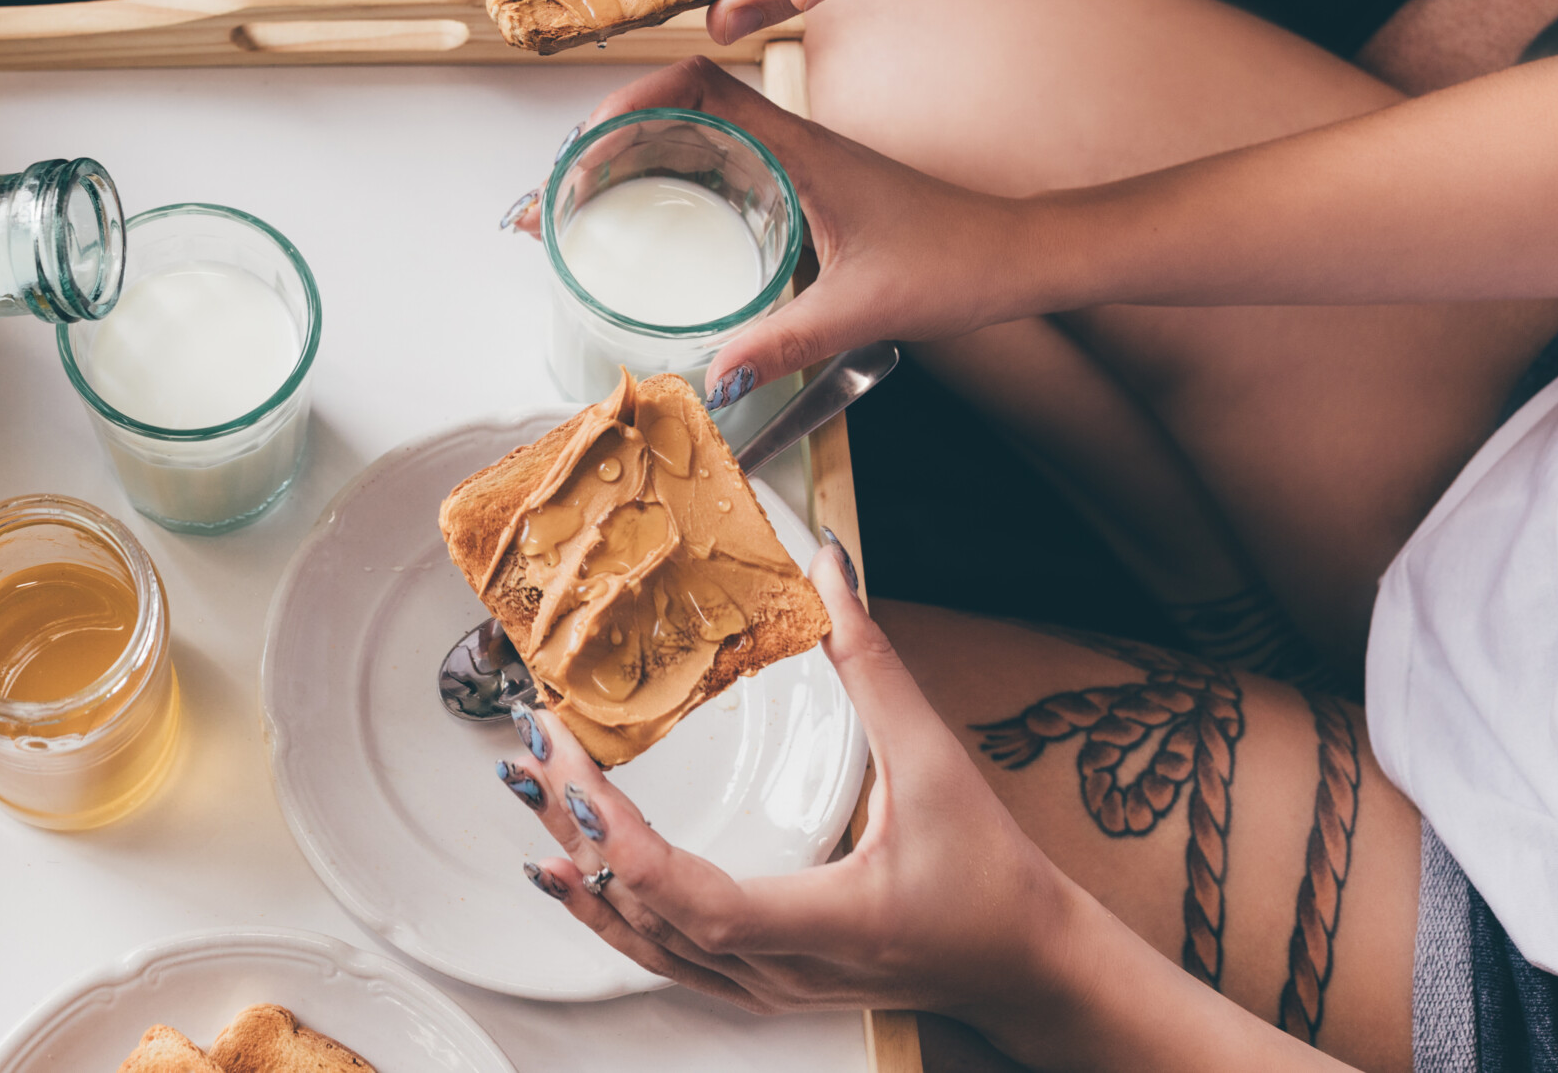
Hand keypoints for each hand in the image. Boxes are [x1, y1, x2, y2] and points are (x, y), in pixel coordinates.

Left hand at [501, 546, 1080, 1041]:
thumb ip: (875, 665)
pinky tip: (571, 869)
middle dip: (578, 829)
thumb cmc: (991, 879)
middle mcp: (781, 968)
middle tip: (531, 751)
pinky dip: (609, 909)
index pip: (707, 906)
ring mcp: (764, 985)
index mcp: (828, 920)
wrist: (1027, 964)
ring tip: (530, 794)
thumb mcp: (936, 763)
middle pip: (650, 914)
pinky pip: (663, 954)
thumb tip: (831, 572)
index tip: (582, 786)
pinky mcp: (759, 980)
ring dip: (582, 867)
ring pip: (646, 940)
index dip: (634, 854)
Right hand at [522, 57, 1029, 398]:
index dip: (631, 96)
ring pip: (701, 127)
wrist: (1017, 254)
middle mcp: (793, 141)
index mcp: (799, 148)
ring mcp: (798, 159)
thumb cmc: (956, 263)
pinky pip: (726, 158)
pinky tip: (663, 218)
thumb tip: (713, 378)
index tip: (586, 138)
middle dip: (614, 130)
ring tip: (592, 195)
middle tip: (566, 182)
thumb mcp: (861, 308)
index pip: (697, 83)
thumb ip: (784, 343)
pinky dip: (680, 173)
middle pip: (682, 100)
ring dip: (643, 149)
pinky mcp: (807, 183)